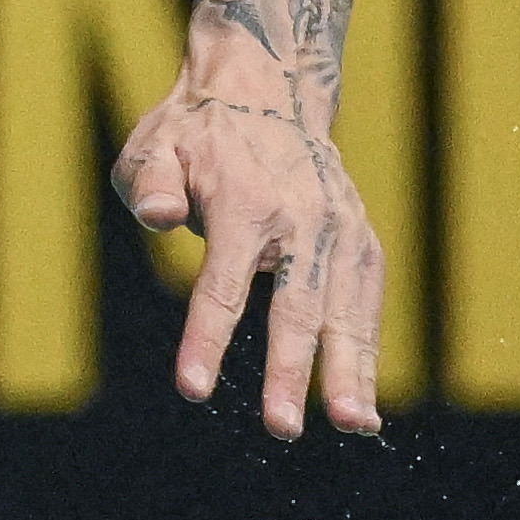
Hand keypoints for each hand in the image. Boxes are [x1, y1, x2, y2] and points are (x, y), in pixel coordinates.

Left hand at [112, 87, 382, 439]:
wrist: (266, 91)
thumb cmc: (196, 133)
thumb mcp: (155, 146)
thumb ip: (152, 184)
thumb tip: (158, 218)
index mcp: (245, 203)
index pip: (222, 285)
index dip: (205, 339)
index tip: (193, 389)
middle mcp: (303, 219)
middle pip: (297, 306)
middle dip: (290, 372)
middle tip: (281, 428)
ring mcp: (341, 230)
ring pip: (347, 311)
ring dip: (351, 371)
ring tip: (352, 426)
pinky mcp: (363, 241)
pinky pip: (366, 304)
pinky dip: (367, 352)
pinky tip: (362, 405)